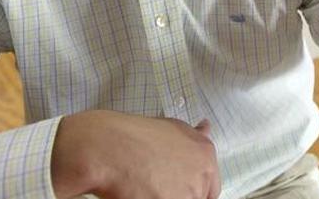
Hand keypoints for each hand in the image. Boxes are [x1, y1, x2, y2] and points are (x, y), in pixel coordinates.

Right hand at [51, 111, 219, 198]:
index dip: (194, 191)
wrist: (107, 147)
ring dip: (164, 197)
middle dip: (178, 193)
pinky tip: (138, 192)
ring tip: (144, 186)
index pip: (211, 189)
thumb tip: (206, 127)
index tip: (178, 188)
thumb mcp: (171, 127)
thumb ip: (193, 136)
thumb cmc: (134, 135)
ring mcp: (187, 193)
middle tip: (156, 185)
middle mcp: (201, 175)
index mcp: (205, 154)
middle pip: (196, 197)